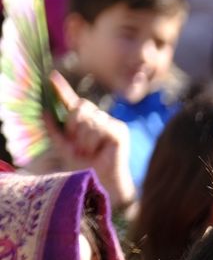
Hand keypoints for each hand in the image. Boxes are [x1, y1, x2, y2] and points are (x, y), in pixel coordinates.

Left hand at [35, 73, 133, 209]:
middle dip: (73, 125)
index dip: (62, 89)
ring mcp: (111, 123)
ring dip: (83, 139)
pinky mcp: (120, 131)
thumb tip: (45, 110)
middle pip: (81, 106)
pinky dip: (94, 141)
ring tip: (88, 152)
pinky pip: (100, 127)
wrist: (98, 182)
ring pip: (90, 119)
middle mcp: (98, 119)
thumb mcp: (62, 145)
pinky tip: (98, 151)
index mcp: (83, 122)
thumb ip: (54, 128)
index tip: (51, 77)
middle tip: (77, 145)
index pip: (71, 102)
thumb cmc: (82, 167)